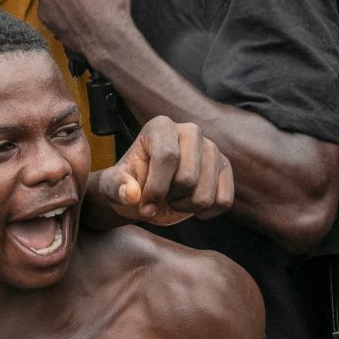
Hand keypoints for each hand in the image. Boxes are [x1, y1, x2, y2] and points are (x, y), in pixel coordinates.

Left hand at [89, 116, 233, 224]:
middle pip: (188, 177)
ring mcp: (211, 148)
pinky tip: (191, 207)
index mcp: (161, 126)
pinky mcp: (225, 167)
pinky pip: (224, 200)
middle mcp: (190, 131)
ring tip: (174, 199)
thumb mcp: (113, 186)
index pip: (167, 156)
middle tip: (160, 197)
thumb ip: (117, 187)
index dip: (155, 188)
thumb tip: (131, 194)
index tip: (145, 207)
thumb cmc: (130, 184)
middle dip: (170, 198)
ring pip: (205, 193)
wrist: (146, 192)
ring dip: (186, 207)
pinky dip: (206, 212)